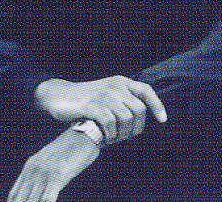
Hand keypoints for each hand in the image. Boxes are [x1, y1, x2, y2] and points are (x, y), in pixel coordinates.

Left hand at [8, 128, 99, 201]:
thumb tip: (33, 187)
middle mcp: (34, 171)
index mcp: (29, 167)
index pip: (14, 194)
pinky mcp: (58, 177)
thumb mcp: (47, 157)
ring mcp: (46, 174)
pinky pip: (48, 198)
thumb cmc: (69, 146)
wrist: (84, 135)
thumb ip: (38, 171)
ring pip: (33, 200)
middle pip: (21, 199)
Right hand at [34, 76, 166, 143]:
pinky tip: (107, 138)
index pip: (146, 91)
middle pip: (139, 109)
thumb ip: (122, 102)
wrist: (59, 95)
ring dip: (124, 133)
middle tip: (127, 136)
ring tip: (116, 138)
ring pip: (126, 117)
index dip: (157, 105)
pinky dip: (111, 133)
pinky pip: (110, 121)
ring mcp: (104, 95)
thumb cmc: (85, 100)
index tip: (163, 120)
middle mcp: (116, 86)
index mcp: (122, 82)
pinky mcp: (91, 105)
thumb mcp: (108, 95)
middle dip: (137, 127)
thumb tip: (139, 120)